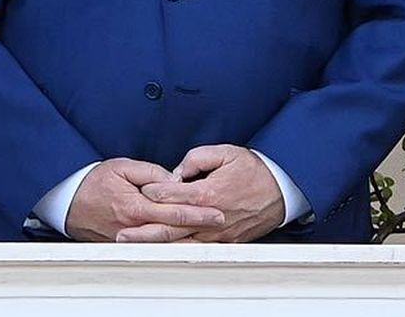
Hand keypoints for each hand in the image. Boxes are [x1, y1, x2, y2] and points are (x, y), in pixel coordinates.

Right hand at [64, 157, 223, 241]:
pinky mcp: (127, 245)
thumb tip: (173, 179)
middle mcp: (135, 227)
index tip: (217, 210)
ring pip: (166, 242)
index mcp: (135, 207)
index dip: (198, 211)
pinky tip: (185, 241)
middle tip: (221, 222)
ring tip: (210, 232)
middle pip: (175, 230)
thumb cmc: (93, 182)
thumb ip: (150, 173)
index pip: (174, 211)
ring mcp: (131, 239)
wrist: (67, 202)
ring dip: (189, 237)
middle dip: (200, 226)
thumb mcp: (121, 167)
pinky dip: (172, 244)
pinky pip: (153, 246)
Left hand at [123, 145, 284, 242]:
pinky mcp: (225, 241)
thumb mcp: (226, 152)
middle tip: (122, 234)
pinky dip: (178, 250)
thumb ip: (197, 158)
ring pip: (182, 242)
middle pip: (172, 227)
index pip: (173, 196)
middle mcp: (211, 217)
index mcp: (209, 193)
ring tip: (135, 246)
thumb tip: (177, 171)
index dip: (154, 193)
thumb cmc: (254, 170)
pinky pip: (198, 248)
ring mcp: (218, 233)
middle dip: (144, 231)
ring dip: (157, 245)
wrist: (282, 191)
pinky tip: (163, 252)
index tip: (139, 190)